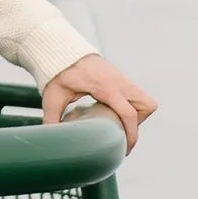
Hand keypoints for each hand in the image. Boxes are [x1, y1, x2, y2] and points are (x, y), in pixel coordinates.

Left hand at [40, 54, 157, 150]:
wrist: (63, 50)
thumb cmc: (59, 72)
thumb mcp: (53, 97)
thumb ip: (52, 118)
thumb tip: (51, 139)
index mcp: (105, 86)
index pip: (128, 112)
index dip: (131, 134)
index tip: (125, 149)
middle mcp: (118, 81)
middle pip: (146, 105)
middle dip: (137, 124)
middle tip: (119, 132)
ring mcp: (122, 78)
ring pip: (144, 100)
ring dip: (136, 114)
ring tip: (117, 122)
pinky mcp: (120, 77)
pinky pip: (136, 94)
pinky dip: (130, 106)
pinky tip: (112, 112)